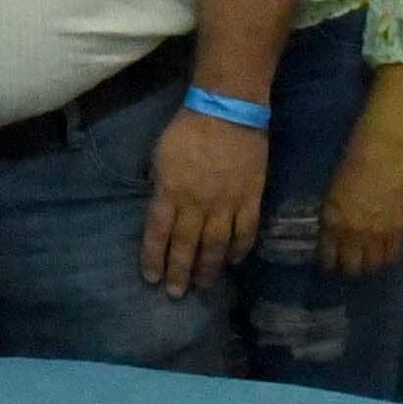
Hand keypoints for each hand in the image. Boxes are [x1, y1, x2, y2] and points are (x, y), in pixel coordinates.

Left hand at [143, 106, 267, 295]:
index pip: (157, 234)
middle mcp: (196, 205)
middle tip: (176, 293)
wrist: (227, 109)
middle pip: (186, 247)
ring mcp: (225, 204)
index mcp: (170, 192)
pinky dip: (240, 249)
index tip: (152, 278)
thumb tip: (159, 206)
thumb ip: (160, 184)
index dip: (154, 258)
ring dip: (208, 269)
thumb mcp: (159, 154)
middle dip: (179, 273)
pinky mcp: (250, 199)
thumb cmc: (188, 128)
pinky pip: (245, 232)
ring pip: (215, 246)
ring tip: (203, 286)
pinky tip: (234, 261)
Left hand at [317, 114, 402, 278]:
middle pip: (351, 268)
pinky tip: (385, 252)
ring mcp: (377, 234)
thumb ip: (332, 217)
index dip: (329, 262)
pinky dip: (388, 257)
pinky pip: (393, 255)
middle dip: (349, 266)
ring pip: (373, 266)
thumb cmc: (351, 164)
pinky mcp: (398, 230)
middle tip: (350, 261)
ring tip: (369, 258)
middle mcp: (353, 234)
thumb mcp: (332, 193)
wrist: (383, 154)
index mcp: (332, 222)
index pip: (327, 257)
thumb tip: (332, 233)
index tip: (330, 260)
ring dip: (369, 263)